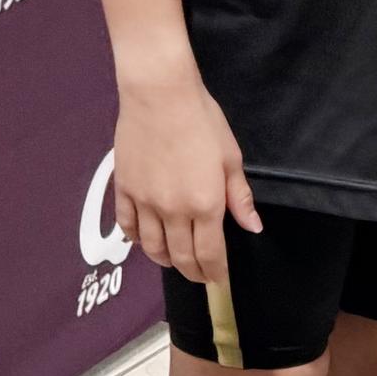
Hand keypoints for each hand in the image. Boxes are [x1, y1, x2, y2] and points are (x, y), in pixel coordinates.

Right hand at [112, 67, 262, 283]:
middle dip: (192, 272)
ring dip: (165, 260)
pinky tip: (144, 241)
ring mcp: (145, 203)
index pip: (210, 253)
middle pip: (181, 256)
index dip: (214, 272)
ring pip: (152, 247)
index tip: (218, 280)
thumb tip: (252, 227)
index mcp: (205, 204)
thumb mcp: (230, 157)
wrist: (160, 95)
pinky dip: (136, 240)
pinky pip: (128, 226)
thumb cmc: (202, 120)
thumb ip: (239, 197)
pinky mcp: (124, 190)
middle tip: (199, 276)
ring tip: (174, 261)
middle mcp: (173, 211)